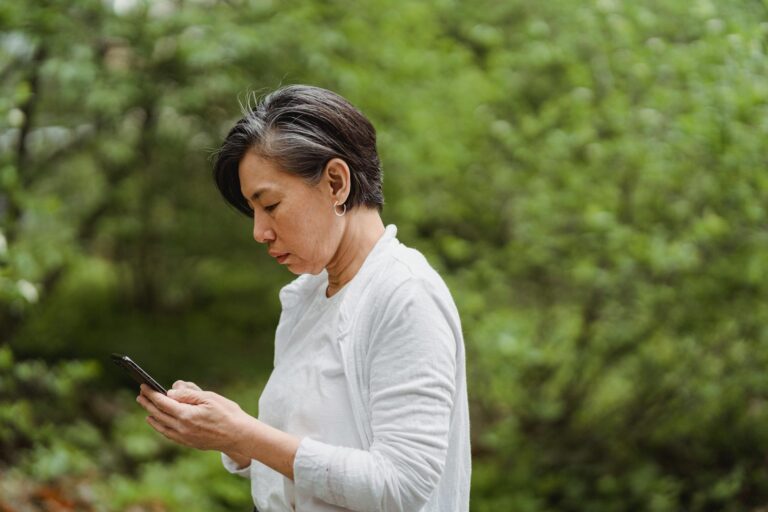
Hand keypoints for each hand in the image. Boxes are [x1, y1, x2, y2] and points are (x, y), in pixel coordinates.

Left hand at [136, 381, 252, 452]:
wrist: (239, 435)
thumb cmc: (227, 413)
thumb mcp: (209, 398)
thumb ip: (188, 394)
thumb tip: (170, 392)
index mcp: (186, 415)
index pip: (162, 403)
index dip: (152, 394)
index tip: (144, 386)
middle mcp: (181, 428)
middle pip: (158, 414)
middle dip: (148, 403)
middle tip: (140, 395)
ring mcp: (184, 437)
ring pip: (161, 426)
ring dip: (151, 415)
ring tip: (146, 408)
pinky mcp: (189, 443)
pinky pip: (168, 434)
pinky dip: (160, 427)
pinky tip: (157, 423)